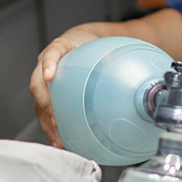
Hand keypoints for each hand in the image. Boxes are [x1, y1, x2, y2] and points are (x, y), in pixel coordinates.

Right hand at [26, 25, 107, 146]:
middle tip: (56, 119)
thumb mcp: (100, 45)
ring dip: (47, 122)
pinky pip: (44, 113)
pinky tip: (63, 141)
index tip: (50, 76)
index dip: (48, 65)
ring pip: (38, 103)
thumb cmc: (89, 45)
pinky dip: (52, 128)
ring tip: (58, 138)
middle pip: (37, 84)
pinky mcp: (45, 95)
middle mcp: (45, 65)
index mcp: (59, 48)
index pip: (52, 54)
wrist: (78, 41)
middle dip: (45, 103)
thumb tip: (143, 73)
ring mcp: (42, 81)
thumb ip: (114, 57)